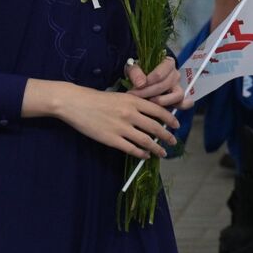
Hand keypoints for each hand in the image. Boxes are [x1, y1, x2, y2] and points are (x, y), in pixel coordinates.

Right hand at [54, 84, 179, 157]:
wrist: (76, 103)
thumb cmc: (98, 99)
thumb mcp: (121, 96)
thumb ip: (136, 104)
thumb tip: (151, 114)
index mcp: (134, 101)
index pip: (159, 111)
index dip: (170, 119)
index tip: (176, 125)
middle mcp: (130, 114)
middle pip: (155, 127)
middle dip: (167, 136)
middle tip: (173, 141)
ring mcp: (121, 128)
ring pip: (145, 140)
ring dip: (156, 148)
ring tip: (163, 153)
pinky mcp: (111, 139)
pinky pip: (130, 149)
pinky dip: (141, 153)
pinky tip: (145, 155)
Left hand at [125, 56, 192, 110]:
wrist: (142, 76)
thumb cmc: (139, 71)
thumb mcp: (134, 67)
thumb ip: (135, 72)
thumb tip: (140, 84)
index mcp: (168, 63)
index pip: (160, 74)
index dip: (148, 81)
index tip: (136, 86)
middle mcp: (176, 74)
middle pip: (165, 85)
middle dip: (148, 92)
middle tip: (135, 95)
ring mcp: (178, 86)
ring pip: (177, 95)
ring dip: (162, 100)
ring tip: (149, 101)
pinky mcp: (178, 98)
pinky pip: (185, 103)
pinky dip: (181, 106)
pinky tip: (169, 109)